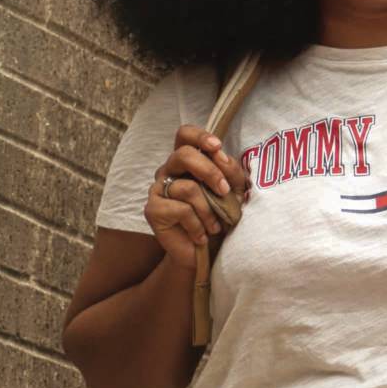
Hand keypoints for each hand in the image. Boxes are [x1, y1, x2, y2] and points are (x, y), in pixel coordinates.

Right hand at [143, 124, 247, 270]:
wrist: (207, 252)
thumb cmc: (220, 217)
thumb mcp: (233, 192)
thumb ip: (230, 172)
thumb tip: (221, 156)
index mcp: (188, 161)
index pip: (184, 135)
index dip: (199, 136)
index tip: (217, 147)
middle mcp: (169, 171)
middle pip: (183, 154)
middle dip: (210, 172)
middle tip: (224, 191)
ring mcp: (158, 189)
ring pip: (187, 187)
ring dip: (209, 209)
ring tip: (215, 225)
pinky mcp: (153, 210)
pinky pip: (180, 210)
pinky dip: (198, 224)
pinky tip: (201, 234)